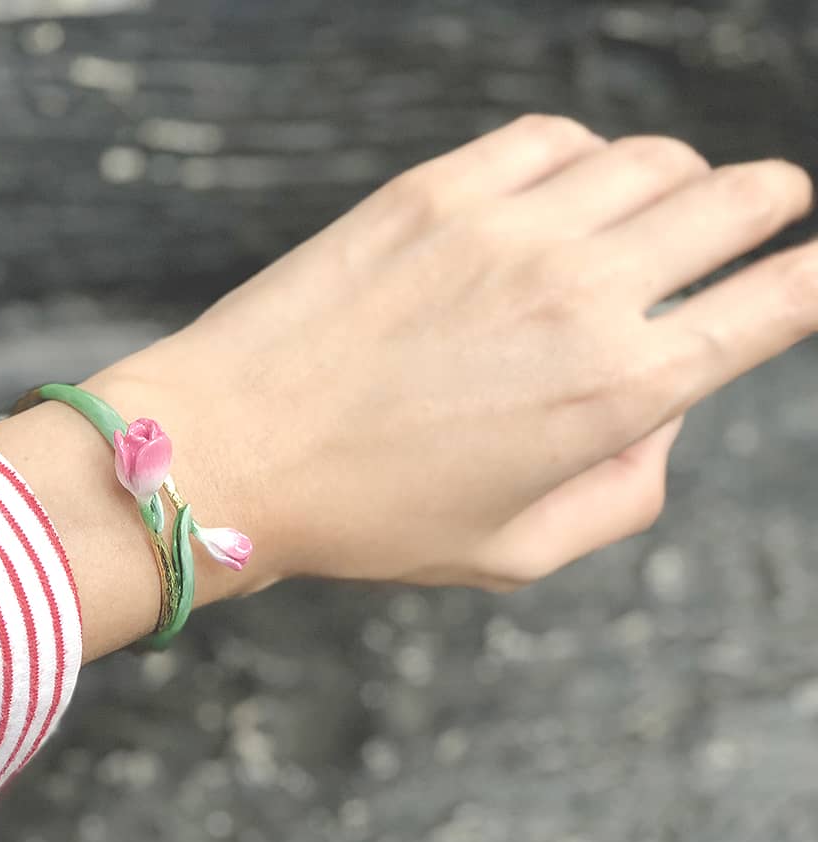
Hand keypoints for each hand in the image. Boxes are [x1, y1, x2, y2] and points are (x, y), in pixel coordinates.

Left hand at [85, 114, 814, 594]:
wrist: (229, 447)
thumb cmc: (368, 517)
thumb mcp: (517, 553)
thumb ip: (625, 489)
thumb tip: (667, 410)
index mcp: (618, 390)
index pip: (777, 301)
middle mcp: (581, 290)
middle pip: (737, 200)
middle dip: (771, 206)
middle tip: (766, 214)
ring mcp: (507, 224)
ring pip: (653, 157)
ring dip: (680, 178)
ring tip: (658, 209)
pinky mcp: (435, 186)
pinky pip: (553, 137)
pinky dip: (584, 155)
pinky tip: (566, 189)